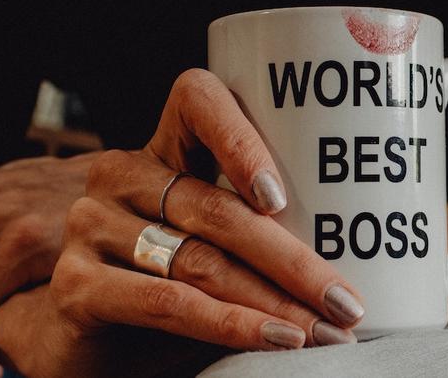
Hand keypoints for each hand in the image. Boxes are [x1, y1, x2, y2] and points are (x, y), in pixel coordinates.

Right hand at [0, 69, 363, 375]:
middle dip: (294, 263)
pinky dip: (230, 325)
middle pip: (218, 209)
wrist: (95, 346)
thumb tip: (368, 251)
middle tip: (346, 302)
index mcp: (164, 151)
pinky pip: (167, 302)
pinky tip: (273, 339)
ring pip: (201, 261)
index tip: (281, 195)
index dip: (239, 136)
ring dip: (273, 303)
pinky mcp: (78, 284)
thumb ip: (269, 233)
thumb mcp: (223, 248)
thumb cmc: (179, 287)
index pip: (196, 101)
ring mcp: (92, 228)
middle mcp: (121, 178)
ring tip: (324, 331)